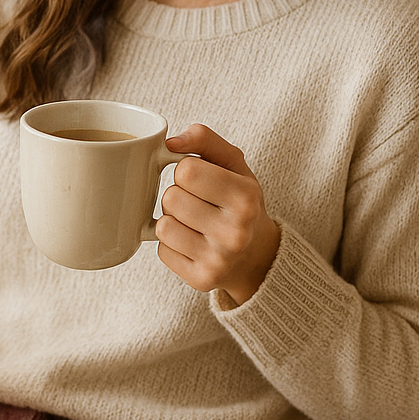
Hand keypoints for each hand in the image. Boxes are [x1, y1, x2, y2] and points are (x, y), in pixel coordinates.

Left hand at [156, 124, 280, 306]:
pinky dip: (171, 245)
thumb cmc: (239, 202)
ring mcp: (219, 260)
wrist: (257, 256)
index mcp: (245, 197)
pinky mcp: (201, 280)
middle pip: (170, 198)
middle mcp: (235, 232)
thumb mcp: (233, 165)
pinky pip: (161, 251)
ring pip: (162, 226)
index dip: (186, 171)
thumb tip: (170, 142)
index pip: (185, 170)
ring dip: (172, 221)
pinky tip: (193, 244)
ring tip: (194, 224)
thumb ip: (204, 140)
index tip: (201, 180)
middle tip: (198, 204)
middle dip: (178, 196)